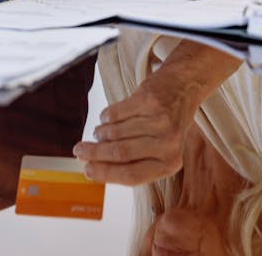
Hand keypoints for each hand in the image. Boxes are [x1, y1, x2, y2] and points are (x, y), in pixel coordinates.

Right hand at [72, 60, 196, 184]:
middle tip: (79, 151)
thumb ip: (136, 162)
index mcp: (170, 164)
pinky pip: (116, 112)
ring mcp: (159, 120)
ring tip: (97, 134)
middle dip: (95, 153)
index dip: (105, 173)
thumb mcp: (160, 150)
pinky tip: (106, 119)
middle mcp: (168, 143)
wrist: (182, 87)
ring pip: (116, 132)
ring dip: (101, 134)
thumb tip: (96, 168)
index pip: (132, 175)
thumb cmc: (167, 124)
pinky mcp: (149, 100)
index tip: (87, 170)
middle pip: (121, 153)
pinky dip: (106, 117)